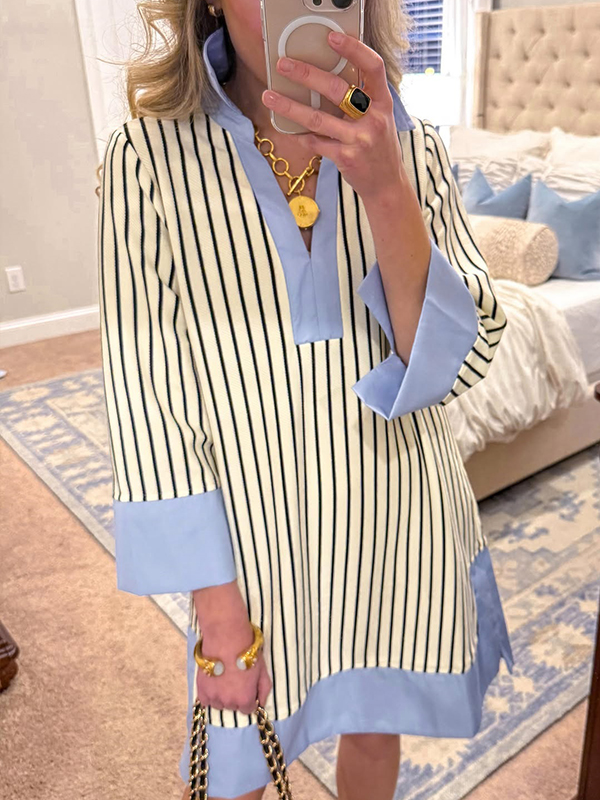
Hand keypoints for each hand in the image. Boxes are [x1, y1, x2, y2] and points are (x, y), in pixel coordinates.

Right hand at [195, 618, 272, 713]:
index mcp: (245, 699)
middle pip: (233, 706)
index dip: (249, 697)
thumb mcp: (263, 670)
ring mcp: (213, 696)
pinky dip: (209, 694)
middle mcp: (229, 702)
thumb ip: (263, 689)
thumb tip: (261, 702)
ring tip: (224, 678)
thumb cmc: (246, 651)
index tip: (247, 687)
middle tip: (236, 678)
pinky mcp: (201, 688)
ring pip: (219, 704)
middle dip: (236, 696)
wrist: (227, 636)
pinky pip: (205, 700)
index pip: (248, 709)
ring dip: (222, 696)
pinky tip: (214, 681)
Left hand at [261, 31, 406, 202]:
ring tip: (269, 97)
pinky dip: (302, 136)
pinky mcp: (346, 158)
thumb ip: (363, 100)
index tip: (332, 37)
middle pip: (337, 89)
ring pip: (318, 118)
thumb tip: (328, 79)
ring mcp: (359, 139)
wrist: (386, 184)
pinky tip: (291, 131)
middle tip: (284, 65)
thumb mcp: (379, 119)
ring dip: (290, 107)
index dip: (354, 49)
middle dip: (307, 75)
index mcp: (383, 103)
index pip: (373, 67)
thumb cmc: (378, 148)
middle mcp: (373, 119)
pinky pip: (316, 142)